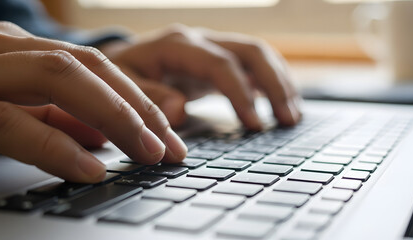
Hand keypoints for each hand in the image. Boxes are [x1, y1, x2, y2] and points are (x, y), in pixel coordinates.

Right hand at [0, 22, 186, 182]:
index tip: (169, 138)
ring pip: (59, 76)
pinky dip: (55, 146)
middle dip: (139, 108)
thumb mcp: (14, 105)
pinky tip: (91, 168)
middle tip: (171, 148)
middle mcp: (7, 49)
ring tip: (148, 153)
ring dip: (114, 116)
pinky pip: (11, 120)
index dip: (139, 102)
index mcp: (24, 51)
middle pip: (89, 65)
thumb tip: (101, 137)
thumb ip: (55, 116)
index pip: (96, 67)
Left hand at [101, 24, 301, 129]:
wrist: (122, 61)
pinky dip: (271, 83)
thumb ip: (147, 99)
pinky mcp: (219, 61)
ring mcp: (212, 48)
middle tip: (288, 119)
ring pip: (257, 55)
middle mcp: (201, 41)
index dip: (240, 94)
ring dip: (279, 83)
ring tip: (292, 115)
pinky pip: (253, 65)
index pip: (220, 64)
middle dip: (273, 84)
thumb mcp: (121, 87)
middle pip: (250, 51)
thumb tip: (179, 110)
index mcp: (178, 46)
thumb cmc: (120, 77)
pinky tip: (281, 103)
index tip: (255, 124)